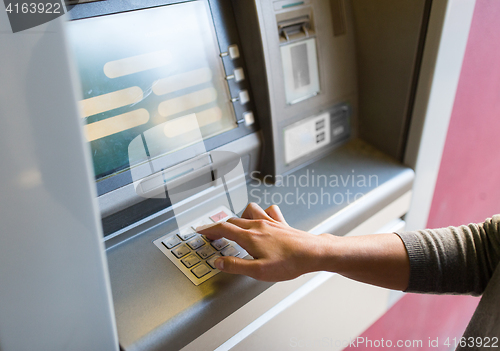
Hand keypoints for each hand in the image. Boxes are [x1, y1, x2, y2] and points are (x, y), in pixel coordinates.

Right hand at [197, 203, 331, 280]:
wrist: (312, 253)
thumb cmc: (289, 262)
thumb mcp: (258, 271)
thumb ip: (235, 265)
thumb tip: (218, 262)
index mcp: (249, 237)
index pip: (222, 229)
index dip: (208, 230)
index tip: (200, 232)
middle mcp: (258, 225)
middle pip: (232, 220)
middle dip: (220, 227)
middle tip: (214, 235)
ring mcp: (270, 222)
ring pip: (249, 211)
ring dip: (239, 217)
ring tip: (237, 227)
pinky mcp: (281, 223)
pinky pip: (268, 211)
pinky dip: (262, 213)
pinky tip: (262, 220)